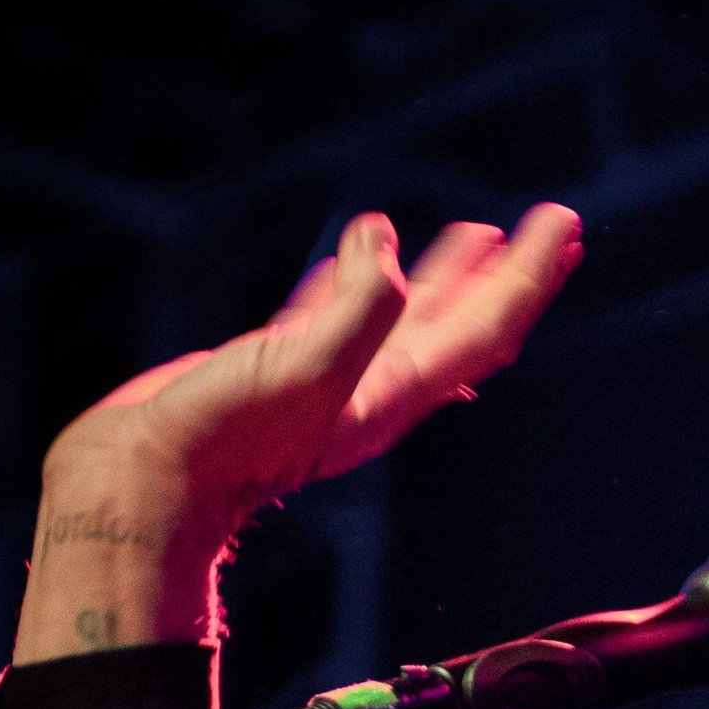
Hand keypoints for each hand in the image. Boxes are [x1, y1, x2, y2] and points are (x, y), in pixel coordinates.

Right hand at [15, 204, 583, 662]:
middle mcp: (373, 387)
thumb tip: (385, 243)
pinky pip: (333, 315)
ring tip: (474, 234)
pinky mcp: (278, 369)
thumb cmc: (222, 439)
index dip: (527, 275)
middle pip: (463, 322)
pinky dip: (356, 281)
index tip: (562, 223)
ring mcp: (327, 379)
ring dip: (445, 276)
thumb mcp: (301, 368)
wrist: (146, 485)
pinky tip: (355, 257)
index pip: (484, 327)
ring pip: (405, 316)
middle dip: (508, 275)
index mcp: (394, 391)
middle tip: (548, 225)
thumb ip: (357, 311)